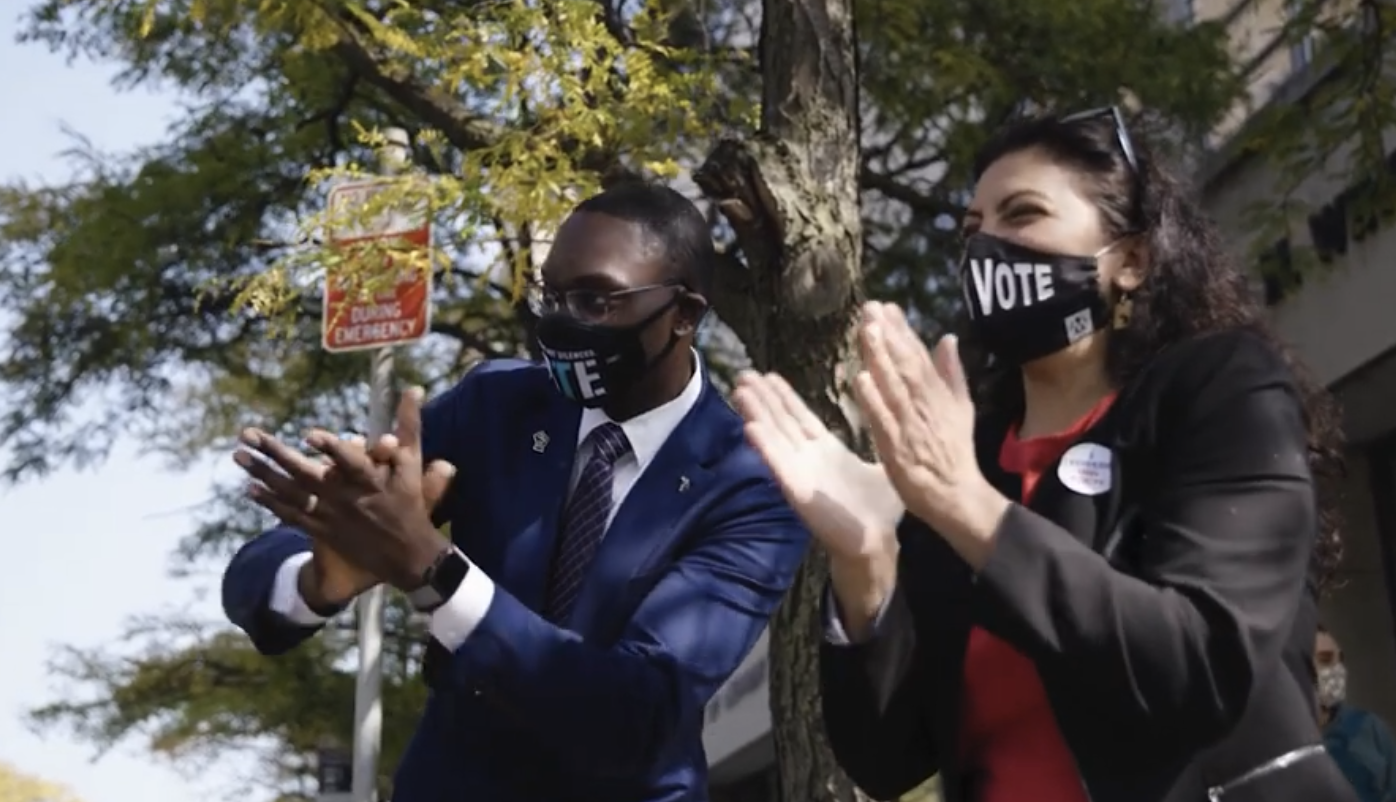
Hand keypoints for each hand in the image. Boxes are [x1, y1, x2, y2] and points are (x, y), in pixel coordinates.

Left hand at [235, 388, 453, 589]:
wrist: (405, 553)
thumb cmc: (409, 500)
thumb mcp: (412, 461)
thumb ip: (409, 424)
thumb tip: (413, 388)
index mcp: (370, 479)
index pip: (350, 462)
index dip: (332, 449)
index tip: (309, 434)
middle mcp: (346, 497)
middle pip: (306, 475)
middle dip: (276, 453)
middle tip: (248, 435)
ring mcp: (331, 515)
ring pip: (291, 493)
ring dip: (263, 474)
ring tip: (239, 455)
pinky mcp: (321, 529)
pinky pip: (291, 515)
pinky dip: (270, 502)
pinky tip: (250, 487)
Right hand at [731, 371, 903, 560]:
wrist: (877, 543)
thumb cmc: (881, 509)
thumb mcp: (884, 466)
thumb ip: (882, 442)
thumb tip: (894, 422)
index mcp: (828, 450)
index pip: (801, 417)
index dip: (784, 397)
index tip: (768, 376)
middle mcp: (809, 459)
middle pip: (781, 422)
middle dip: (763, 398)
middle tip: (745, 374)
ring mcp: (800, 473)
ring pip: (774, 438)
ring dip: (757, 415)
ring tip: (740, 391)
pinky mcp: (798, 491)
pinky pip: (778, 466)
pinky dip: (764, 447)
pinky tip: (749, 428)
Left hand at [853, 302, 1007, 566]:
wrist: (958, 496)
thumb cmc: (954, 453)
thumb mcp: (962, 408)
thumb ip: (952, 373)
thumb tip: (947, 338)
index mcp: (939, 395)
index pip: (918, 356)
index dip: (902, 331)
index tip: (886, 306)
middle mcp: (926, 406)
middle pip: (905, 365)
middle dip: (888, 335)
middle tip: (870, 308)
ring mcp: (911, 426)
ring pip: (894, 387)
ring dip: (880, 358)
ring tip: (865, 332)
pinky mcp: (898, 448)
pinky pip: (883, 421)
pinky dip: (873, 400)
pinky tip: (860, 379)